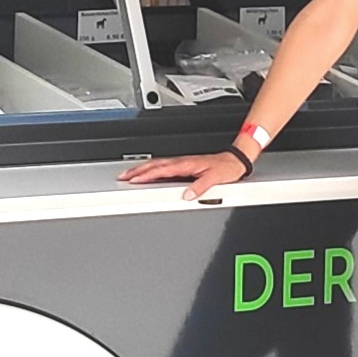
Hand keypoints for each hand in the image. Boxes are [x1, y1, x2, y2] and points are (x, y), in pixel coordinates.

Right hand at [119, 148, 252, 202]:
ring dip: (141, 169)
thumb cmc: (226, 169)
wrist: (234, 161)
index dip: (147, 175)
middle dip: (137, 171)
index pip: (162, 170)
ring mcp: (182, 163)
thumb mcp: (215, 178)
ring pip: (157, 164)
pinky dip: (151, 169)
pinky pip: (163, 166)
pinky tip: (147, 173)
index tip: (134, 179)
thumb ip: (200, 187)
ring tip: (129, 174)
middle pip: (154, 165)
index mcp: (187, 165)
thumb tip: (187, 195)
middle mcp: (182, 163)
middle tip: (122, 176)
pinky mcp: (184, 165)